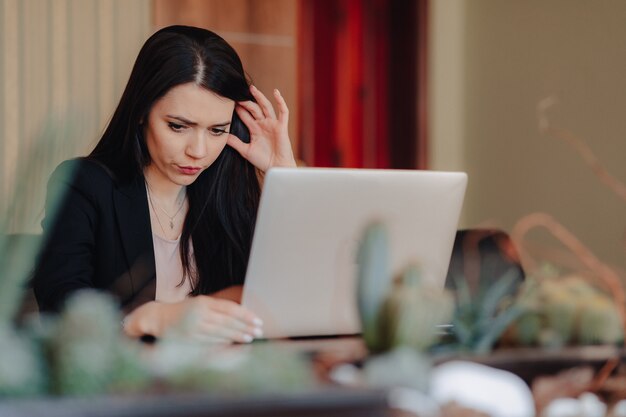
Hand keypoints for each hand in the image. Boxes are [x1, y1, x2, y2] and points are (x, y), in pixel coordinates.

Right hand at [123, 296, 262, 343]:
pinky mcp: (190, 339)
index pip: (230, 308)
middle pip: (228, 321)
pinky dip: (224, 342)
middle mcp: (200, 313)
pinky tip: (234, 343)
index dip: (246, 315)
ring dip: (237, 336)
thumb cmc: (185, 311)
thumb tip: (241, 314)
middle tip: (259, 331)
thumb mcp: (201, 303)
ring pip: (221, 332)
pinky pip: (211, 341)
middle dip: (245, 327)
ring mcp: (195, 327)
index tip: (258, 320)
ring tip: (250, 338)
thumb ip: (218, 308)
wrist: (159, 317)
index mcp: (204, 302)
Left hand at [227, 85, 296, 171]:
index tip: (229, 100)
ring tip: (252, 88)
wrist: (276, 168)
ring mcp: (273, 124)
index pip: (245, 115)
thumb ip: (235, 142)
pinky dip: (281, 101)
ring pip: (266, 107)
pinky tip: (276, 92)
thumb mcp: (245, 150)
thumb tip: (222, 135)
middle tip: (237, 94)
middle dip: (246, 101)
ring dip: (259, 97)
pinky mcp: (282, 127)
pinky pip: (283, 112)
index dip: (238, 108)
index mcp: (255, 129)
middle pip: (254, 108)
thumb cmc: (263, 161)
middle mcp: (264, 124)